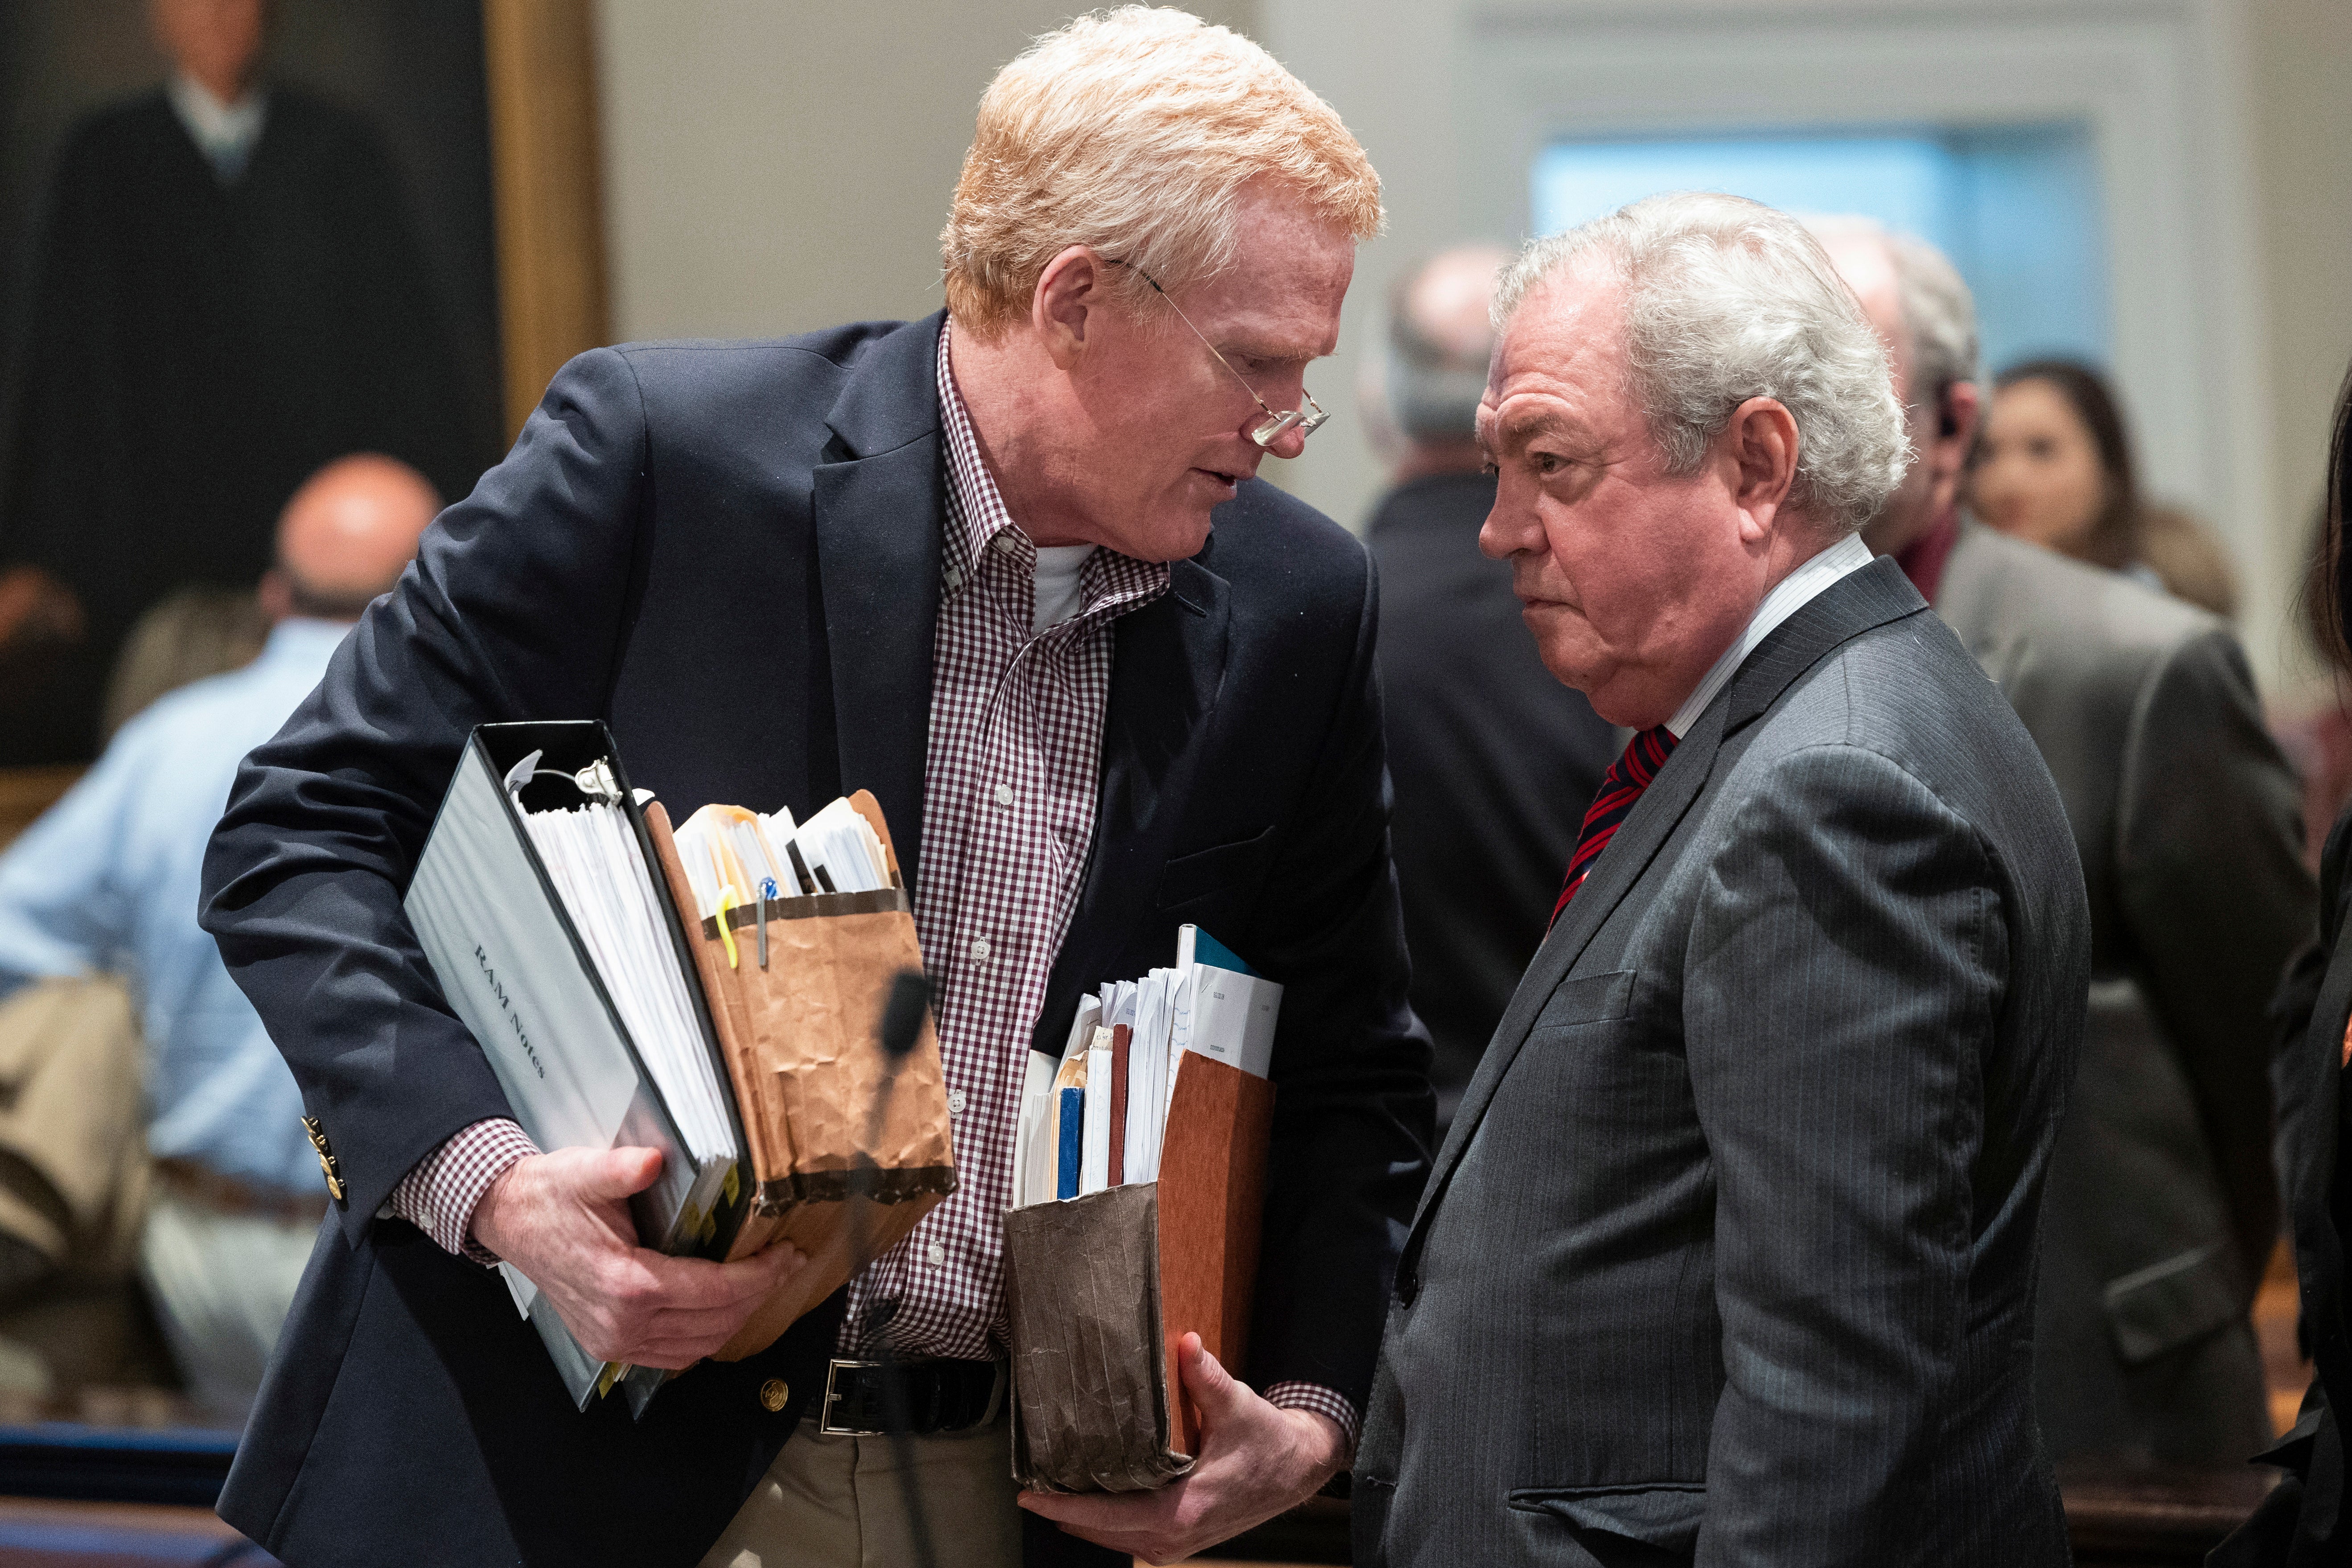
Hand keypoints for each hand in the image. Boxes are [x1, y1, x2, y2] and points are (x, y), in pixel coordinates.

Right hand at [471, 1145, 804, 1369]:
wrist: (510, 1220)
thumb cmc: (550, 1197)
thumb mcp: (585, 1172)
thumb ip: (623, 1169)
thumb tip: (653, 1161)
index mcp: (627, 1283)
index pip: (715, 1291)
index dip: (760, 1276)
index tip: (786, 1256)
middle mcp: (623, 1323)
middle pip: (715, 1322)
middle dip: (759, 1295)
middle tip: (785, 1266)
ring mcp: (615, 1341)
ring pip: (697, 1347)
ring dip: (736, 1320)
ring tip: (761, 1286)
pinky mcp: (608, 1345)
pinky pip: (671, 1356)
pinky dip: (704, 1338)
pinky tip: (720, 1311)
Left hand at [1017, 1333, 1347, 1563]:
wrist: (1296, 1469)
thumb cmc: (1267, 1440)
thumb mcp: (1239, 1406)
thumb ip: (1207, 1378)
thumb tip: (1186, 1343)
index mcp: (1184, 1508)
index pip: (1110, 1515)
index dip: (1065, 1507)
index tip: (1029, 1496)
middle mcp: (1177, 1535)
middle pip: (1102, 1532)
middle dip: (1063, 1513)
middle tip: (1027, 1489)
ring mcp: (1178, 1542)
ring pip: (1114, 1539)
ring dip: (1081, 1521)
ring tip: (1048, 1494)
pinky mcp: (1181, 1539)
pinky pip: (1130, 1538)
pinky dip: (1105, 1524)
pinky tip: (1086, 1504)